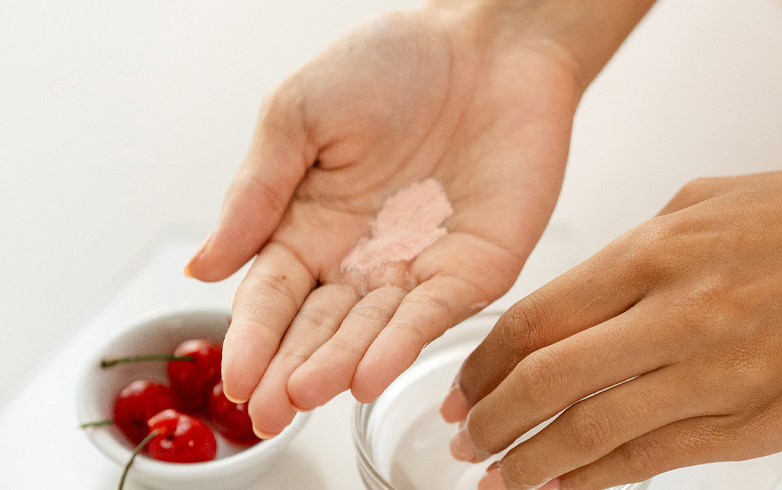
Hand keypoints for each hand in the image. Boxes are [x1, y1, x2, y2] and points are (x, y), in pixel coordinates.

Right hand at [185, 5, 579, 436]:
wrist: (488, 42)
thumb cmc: (392, 63)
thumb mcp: (299, 114)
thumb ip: (256, 191)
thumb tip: (204, 266)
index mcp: (310, 224)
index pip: (271, 295)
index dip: (252, 337)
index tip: (235, 379)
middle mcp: (359, 257)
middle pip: (317, 326)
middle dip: (289, 370)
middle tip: (266, 412)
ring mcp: (416, 268)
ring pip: (372, 330)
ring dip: (339, 364)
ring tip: (307, 394)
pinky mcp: (472, 268)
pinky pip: (434, 313)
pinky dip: (403, 342)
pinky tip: (369, 372)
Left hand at [442, 167, 781, 489]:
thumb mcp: (704, 204)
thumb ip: (631, 249)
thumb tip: (576, 293)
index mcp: (655, 254)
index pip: (535, 320)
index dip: (482, 362)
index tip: (462, 383)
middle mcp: (676, 317)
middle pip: (548, 382)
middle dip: (492, 419)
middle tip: (467, 437)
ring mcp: (714, 379)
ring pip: (592, 434)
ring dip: (531, 464)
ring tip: (498, 478)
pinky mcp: (750, 427)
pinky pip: (653, 461)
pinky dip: (596, 483)